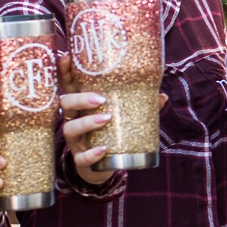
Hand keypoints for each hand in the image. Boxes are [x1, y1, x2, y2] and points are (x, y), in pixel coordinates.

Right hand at [55, 56, 167, 184]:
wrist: (102, 169)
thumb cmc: (111, 135)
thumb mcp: (122, 119)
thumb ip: (140, 106)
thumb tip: (161, 96)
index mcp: (81, 107)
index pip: (68, 86)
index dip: (64, 72)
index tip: (67, 57)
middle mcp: (73, 120)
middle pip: (65, 104)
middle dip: (80, 99)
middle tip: (100, 98)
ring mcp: (75, 142)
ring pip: (70, 129)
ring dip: (86, 122)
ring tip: (106, 118)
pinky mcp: (81, 160)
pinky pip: (81, 158)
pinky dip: (91, 154)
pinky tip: (103, 150)